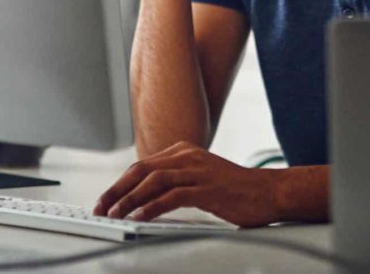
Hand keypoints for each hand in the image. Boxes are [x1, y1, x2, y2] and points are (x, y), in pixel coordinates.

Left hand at [93, 141, 280, 226]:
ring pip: (153, 182)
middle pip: (141, 170)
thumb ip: (175, 182)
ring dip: (129, 199)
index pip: (141, 166)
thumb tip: (145, 199)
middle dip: (116, 190)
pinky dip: (152, 207)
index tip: (104, 201)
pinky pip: (173, 196)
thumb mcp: (200, 178)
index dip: (119, 184)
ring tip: (114, 214)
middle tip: (100, 208)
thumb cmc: (235, 190)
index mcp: (183, 152)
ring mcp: (198, 171)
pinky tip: (140, 217)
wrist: (269, 192)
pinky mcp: (208, 189)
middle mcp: (187, 157)